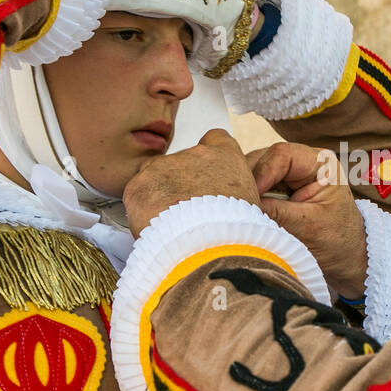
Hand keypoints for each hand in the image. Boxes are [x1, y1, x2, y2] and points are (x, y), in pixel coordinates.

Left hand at [123, 129, 259, 235]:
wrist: (208, 250)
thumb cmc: (235, 234)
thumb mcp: (254, 210)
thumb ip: (245, 198)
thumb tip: (251, 204)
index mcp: (225, 157)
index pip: (216, 140)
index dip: (210, 159)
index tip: (208, 178)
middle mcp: (193, 155)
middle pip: (182, 162)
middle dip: (182, 183)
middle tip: (187, 214)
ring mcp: (162, 167)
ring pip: (156, 176)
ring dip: (160, 195)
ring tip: (170, 225)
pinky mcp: (138, 186)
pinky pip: (137, 195)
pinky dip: (143, 211)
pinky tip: (155, 229)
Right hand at [247, 142, 368, 299]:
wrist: (346, 257)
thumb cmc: (337, 241)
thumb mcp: (308, 228)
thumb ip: (277, 213)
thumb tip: (243, 206)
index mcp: (319, 162)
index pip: (281, 155)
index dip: (261, 173)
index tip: (249, 198)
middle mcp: (300, 162)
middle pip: (261, 160)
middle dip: (247, 182)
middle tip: (236, 206)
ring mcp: (285, 175)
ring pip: (251, 173)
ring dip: (243, 192)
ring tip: (238, 212)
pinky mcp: (273, 189)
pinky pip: (251, 188)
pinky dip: (244, 200)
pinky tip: (240, 214)